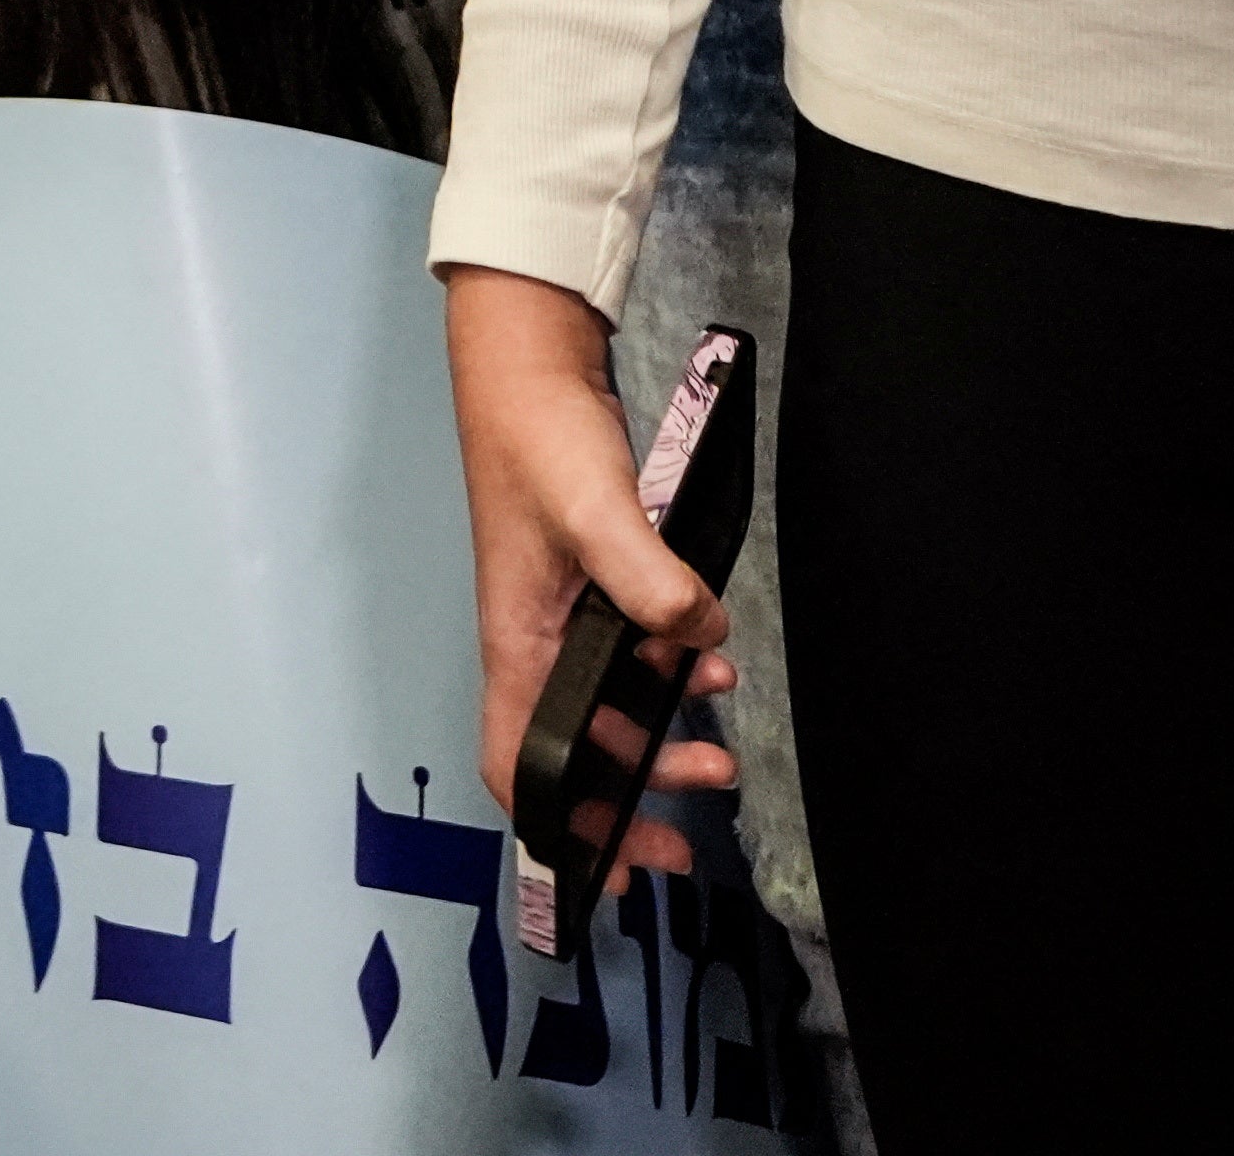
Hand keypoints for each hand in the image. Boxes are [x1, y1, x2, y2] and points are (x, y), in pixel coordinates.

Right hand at [444, 270, 732, 883]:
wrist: (531, 366)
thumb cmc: (539, 440)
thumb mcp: (593, 509)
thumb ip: (647, 578)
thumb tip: (701, 636)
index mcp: (517, 641)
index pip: (516, 761)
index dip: (557, 827)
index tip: (612, 868)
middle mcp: (536, 641)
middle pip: (573, 752)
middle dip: (629, 799)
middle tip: (691, 825)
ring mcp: (566, 615)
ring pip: (609, 709)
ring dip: (660, 740)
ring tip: (717, 754)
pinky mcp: (596, 586)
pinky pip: (635, 658)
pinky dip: (673, 676)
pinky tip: (712, 662)